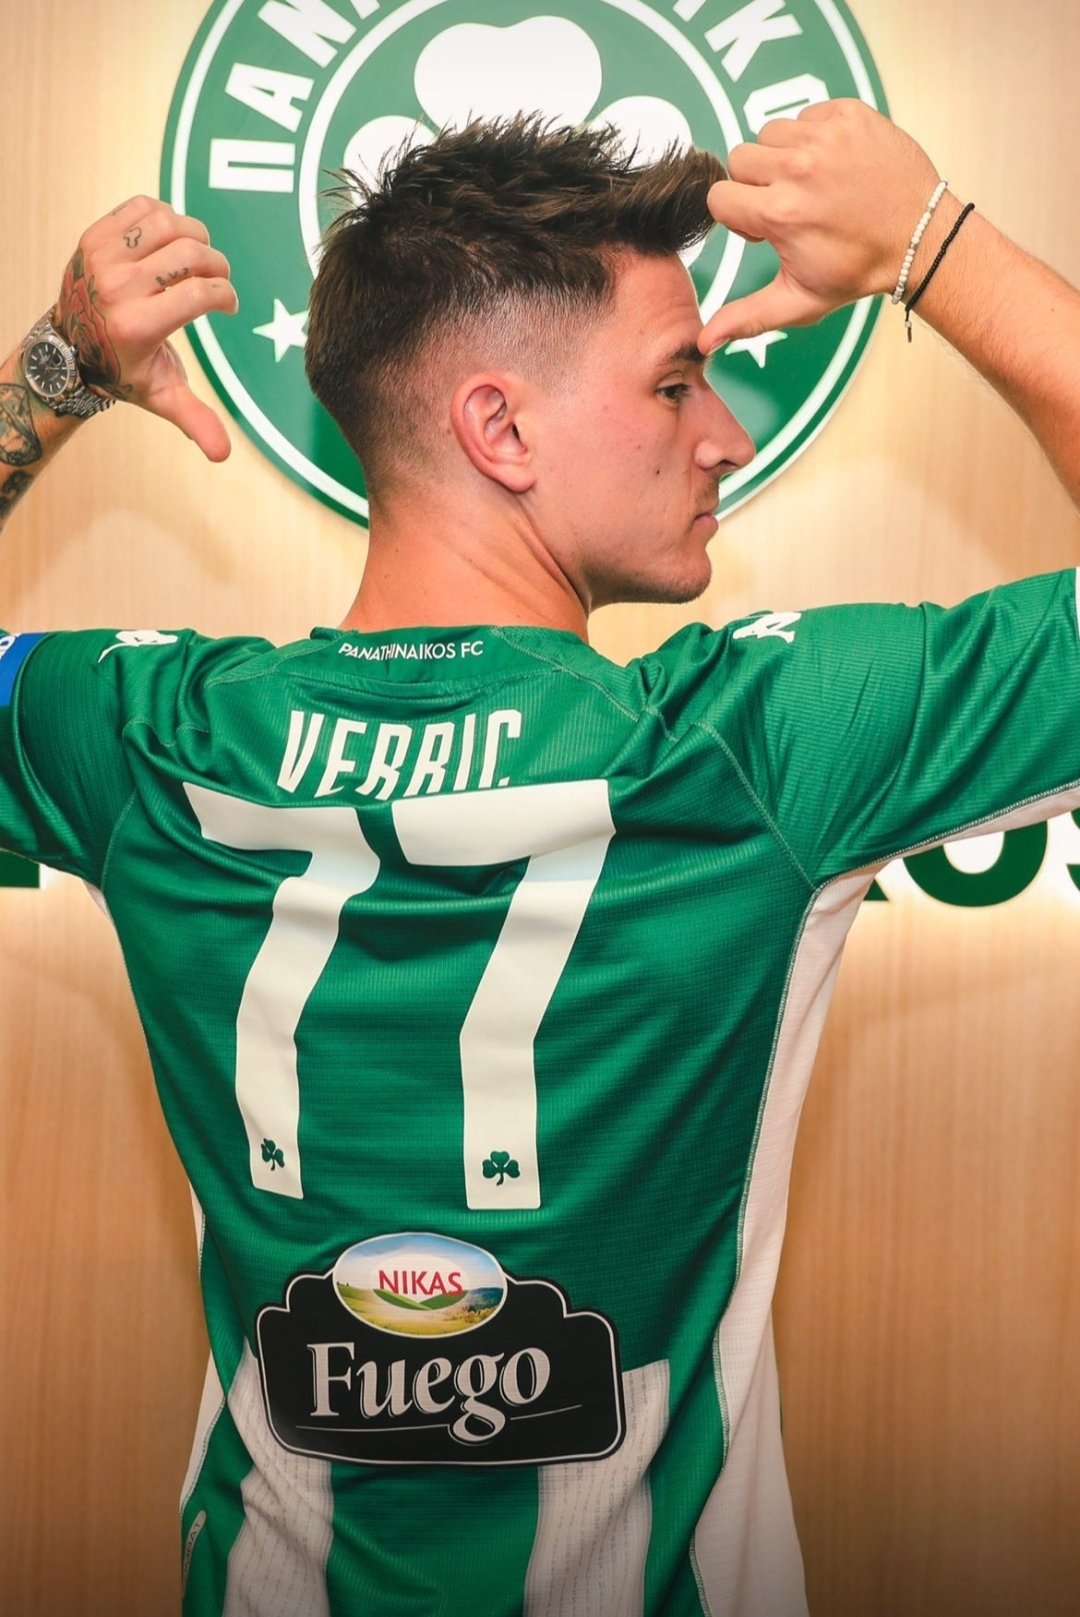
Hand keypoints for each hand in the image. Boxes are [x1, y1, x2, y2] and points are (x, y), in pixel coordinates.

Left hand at [55, 197, 238, 460]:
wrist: (69, 348)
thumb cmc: (123, 370)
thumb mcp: (160, 395)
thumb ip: (194, 419)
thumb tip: (223, 455)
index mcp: (138, 325)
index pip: (201, 292)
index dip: (226, 295)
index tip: (228, 305)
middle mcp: (118, 287)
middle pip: (192, 253)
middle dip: (217, 265)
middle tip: (217, 280)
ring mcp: (103, 257)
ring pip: (171, 223)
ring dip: (196, 236)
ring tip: (197, 258)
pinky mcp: (95, 235)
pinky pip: (144, 208)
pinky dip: (167, 218)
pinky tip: (170, 242)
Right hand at [699, 100, 940, 353]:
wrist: (920, 237)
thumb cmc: (858, 270)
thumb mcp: (801, 300)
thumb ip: (748, 316)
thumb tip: (705, 342)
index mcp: (781, 212)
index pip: (720, 197)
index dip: (738, 215)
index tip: (766, 227)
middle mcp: (799, 167)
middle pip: (740, 159)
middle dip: (757, 182)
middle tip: (790, 203)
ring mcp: (826, 134)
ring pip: (769, 132)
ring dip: (782, 155)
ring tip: (813, 182)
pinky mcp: (848, 113)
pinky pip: (805, 113)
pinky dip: (813, 134)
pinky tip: (834, 163)